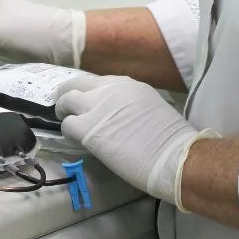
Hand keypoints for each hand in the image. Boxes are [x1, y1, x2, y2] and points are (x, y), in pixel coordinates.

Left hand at [55, 73, 215, 206]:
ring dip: (65, 111)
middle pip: (77, 83)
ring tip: (68, 123)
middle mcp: (109, 89)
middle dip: (70, 95)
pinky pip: (67, 125)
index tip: (91, 105)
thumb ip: (131, 106)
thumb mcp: (151, 108)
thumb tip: (119, 116)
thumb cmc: (170, 140)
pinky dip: (68, 132)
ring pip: (66, 100)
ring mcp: (96, 107)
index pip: (98, 82)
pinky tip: (75, 140)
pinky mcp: (87, 129)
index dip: (91, 94)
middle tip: (69, 110)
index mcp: (127, 85)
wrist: (173, 156)